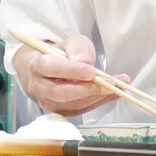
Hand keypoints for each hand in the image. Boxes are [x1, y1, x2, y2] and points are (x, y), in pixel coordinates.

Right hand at [14, 34, 130, 116]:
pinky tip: (113, 94)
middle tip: (110, 83)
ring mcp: (48, 102)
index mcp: (37, 65)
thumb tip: (84, 62)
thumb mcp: (72, 43)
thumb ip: (78, 49)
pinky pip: (80, 110)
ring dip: (97, 97)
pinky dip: (98, 102)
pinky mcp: (60, 112)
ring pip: (72, 105)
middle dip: (88, 89)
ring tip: (118, 87)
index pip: (51, 68)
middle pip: (61, 93)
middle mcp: (38, 87)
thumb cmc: (62, 54)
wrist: (50, 69)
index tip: (92, 72)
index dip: (72, 71)